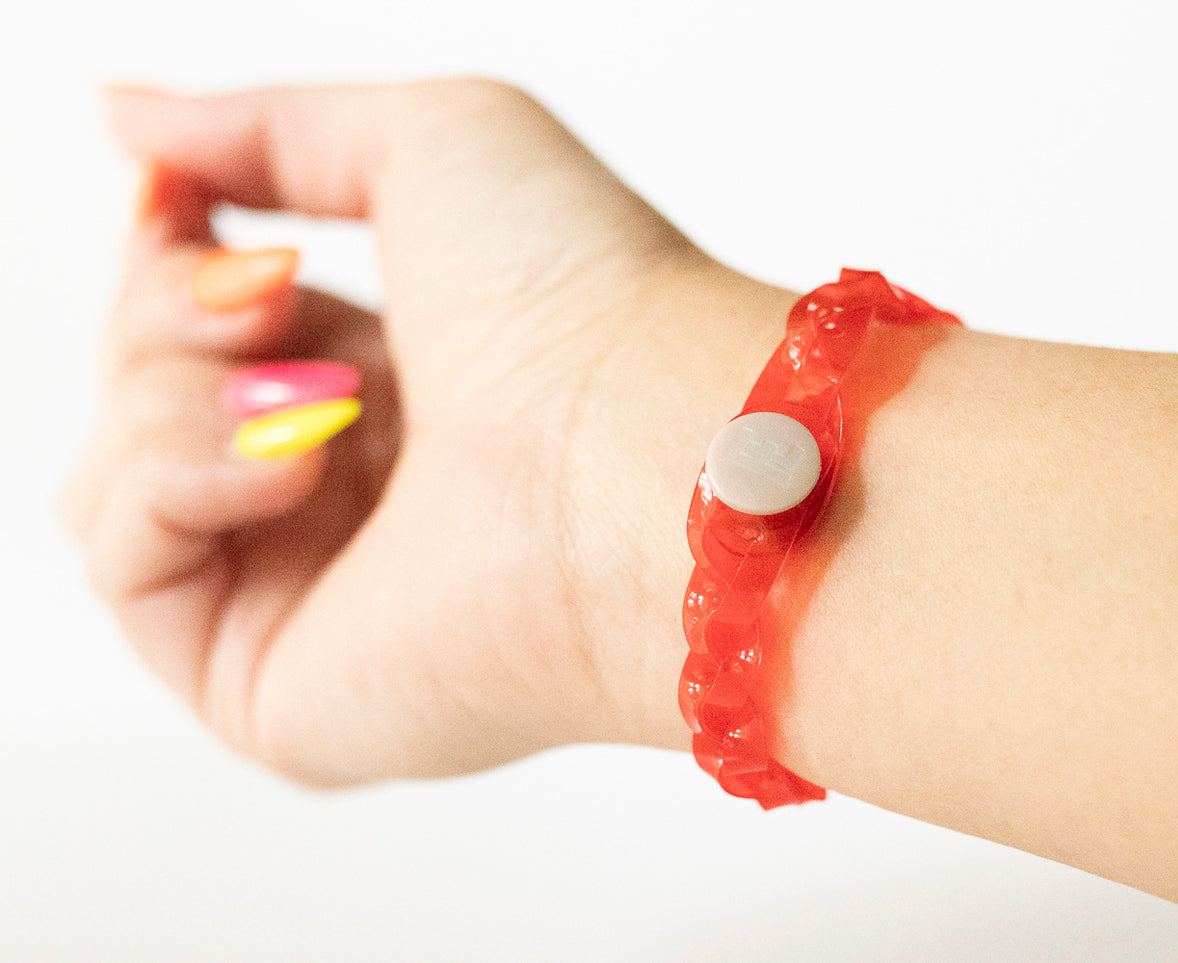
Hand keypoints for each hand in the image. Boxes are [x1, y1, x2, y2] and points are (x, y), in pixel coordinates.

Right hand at [64, 80, 790, 785]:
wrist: (644, 457)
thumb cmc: (582, 299)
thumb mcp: (430, 142)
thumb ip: (267, 128)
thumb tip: (123, 114)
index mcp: (396, 384)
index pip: (210, 326)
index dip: (172, 258)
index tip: (174, 197)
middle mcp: (350, 494)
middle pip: (144, 389)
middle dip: (171, 313)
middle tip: (273, 295)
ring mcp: (309, 594)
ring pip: (115, 469)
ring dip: (174, 394)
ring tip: (318, 400)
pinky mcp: (273, 692)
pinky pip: (122, 562)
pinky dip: (172, 480)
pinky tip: (289, 472)